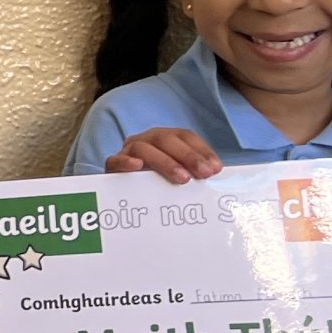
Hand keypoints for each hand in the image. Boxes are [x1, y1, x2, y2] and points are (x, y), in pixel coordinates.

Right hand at [103, 126, 220, 183]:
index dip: (201, 150)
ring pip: (143, 148)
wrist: (127, 196)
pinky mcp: (112, 166)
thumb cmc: (159, 185)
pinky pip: (115, 160)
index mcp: (165, 139)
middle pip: (166, 139)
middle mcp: (147, 140)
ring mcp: (128, 151)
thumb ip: (195, 174)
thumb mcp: (180, 176)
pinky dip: (126, 161)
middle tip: (204, 174)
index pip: (185, 136)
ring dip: (165, 162)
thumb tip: (219, 178)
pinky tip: (137, 166)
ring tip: (182, 179)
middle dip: (188, 156)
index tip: (215, 169)